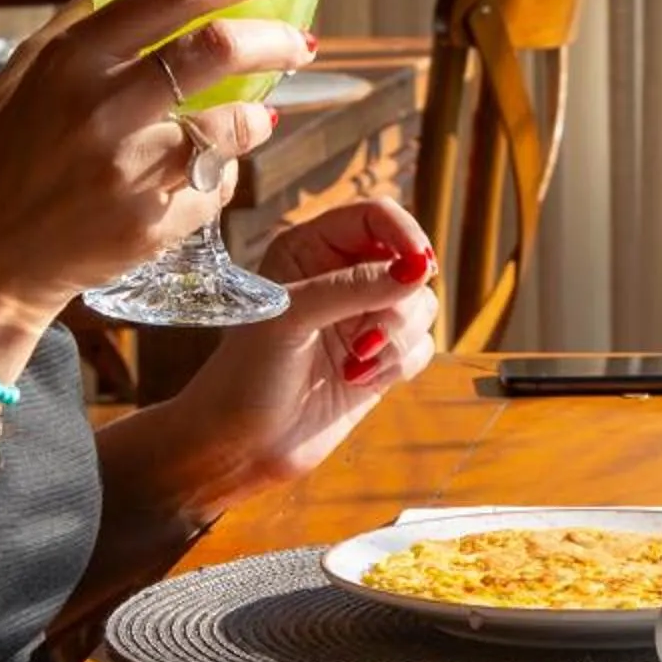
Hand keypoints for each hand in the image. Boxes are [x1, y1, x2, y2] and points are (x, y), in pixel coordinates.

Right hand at [0, 0, 316, 334]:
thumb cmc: (0, 159)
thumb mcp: (25, 74)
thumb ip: (83, 24)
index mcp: (72, 59)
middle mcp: (102, 110)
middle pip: (219, 50)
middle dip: (276, 40)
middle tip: (300, 41)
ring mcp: (129, 172)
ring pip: (234, 126)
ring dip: (258, 117)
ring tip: (255, 116)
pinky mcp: (150, 227)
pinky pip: (216, 188)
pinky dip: (221, 176)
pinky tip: (199, 175)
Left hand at [170, 198, 441, 496]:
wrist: (240, 446)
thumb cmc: (246, 374)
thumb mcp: (292, 318)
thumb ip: (354, 287)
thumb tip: (419, 270)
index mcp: (310, 248)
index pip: (376, 216)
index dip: (405, 234)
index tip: (420, 267)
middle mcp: (340, 276)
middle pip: (409, 261)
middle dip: (399, 301)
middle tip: (366, 336)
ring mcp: (363, 318)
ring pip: (421, 305)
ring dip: (397, 338)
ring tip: (356, 363)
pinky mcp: (380, 358)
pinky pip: (420, 345)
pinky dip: (399, 363)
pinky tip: (358, 380)